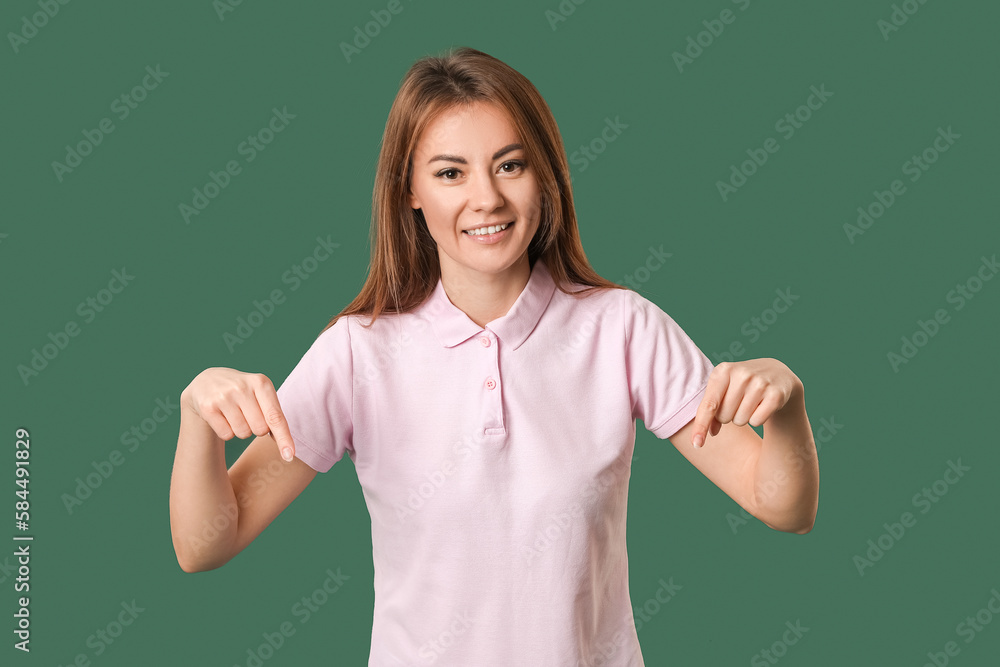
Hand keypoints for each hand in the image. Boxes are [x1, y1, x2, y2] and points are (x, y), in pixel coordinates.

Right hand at [180, 367, 296, 461]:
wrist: (208, 381)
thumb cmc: (243, 393)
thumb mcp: (261, 395)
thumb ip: (274, 416)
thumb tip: (287, 449)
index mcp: (261, 382)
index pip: (275, 416)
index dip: (284, 438)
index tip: (289, 456)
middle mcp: (242, 387)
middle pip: (260, 429)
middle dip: (257, 428)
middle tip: (248, 414)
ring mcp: (224, 396)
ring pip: (243, 433)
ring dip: (241, 430)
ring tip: (234, 413)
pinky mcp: (207, 407)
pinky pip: (226, 435)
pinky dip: (227, 432)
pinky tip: (222, 416)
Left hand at [690, 359, 801, 447]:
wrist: (776, 373)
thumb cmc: (741, 385)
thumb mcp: (723, 389)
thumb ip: (712, 410)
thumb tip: (708, 434)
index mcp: (723, 370)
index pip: (709, 405)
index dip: (701, 425)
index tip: (696, 444)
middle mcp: (741, 374)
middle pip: (724, 416)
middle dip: (728, 417)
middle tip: (737, 403)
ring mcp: (760, 383)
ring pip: (740, 421)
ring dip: (743, 418)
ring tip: (750, 403)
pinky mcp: (776, 395)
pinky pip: (756, 421)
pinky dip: (757, 419)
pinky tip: (762, 405)